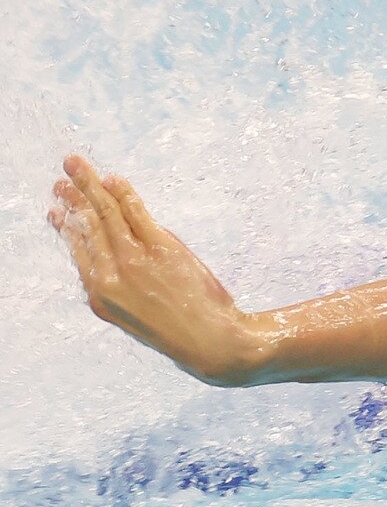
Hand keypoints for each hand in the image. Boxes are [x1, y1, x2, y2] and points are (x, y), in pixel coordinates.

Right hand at [49, 155, 257, 385]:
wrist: (209, 341)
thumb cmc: (177, 327)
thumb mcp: (136, 314)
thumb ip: (120, 287)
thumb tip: (115, 257)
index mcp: (100, 297)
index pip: (77, 252)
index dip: (66, 227)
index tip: (56, 210)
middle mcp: (109, 278)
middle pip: (86, 228)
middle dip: (72, 199)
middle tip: (61, 177)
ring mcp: (134, 261)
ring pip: (104, 215)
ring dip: (89, 185)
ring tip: (75, 166)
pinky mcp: (160, 249)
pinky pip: (136, 213)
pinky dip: (122, 193)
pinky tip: (112, 179)